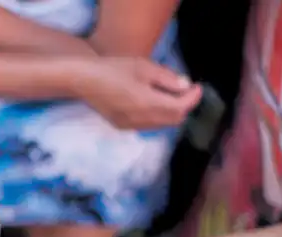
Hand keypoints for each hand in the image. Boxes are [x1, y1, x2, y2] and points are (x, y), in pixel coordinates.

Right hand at [79, 58, 202, 128]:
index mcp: (147, 103)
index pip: (181, 107)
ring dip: (170, 112)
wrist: (83, 80)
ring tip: (168, 95)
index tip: (198, 87)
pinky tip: (151, 102)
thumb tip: (184, 86)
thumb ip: (167, 78)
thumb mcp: (144, 66)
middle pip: (174, 119)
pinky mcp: (122, 126)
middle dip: (183, 106)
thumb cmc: (114, 68)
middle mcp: (141, 119)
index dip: (193, 98)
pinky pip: (148, 125)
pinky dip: (157, 116)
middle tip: (184, 90)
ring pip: (161, 124)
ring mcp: (130, 125)